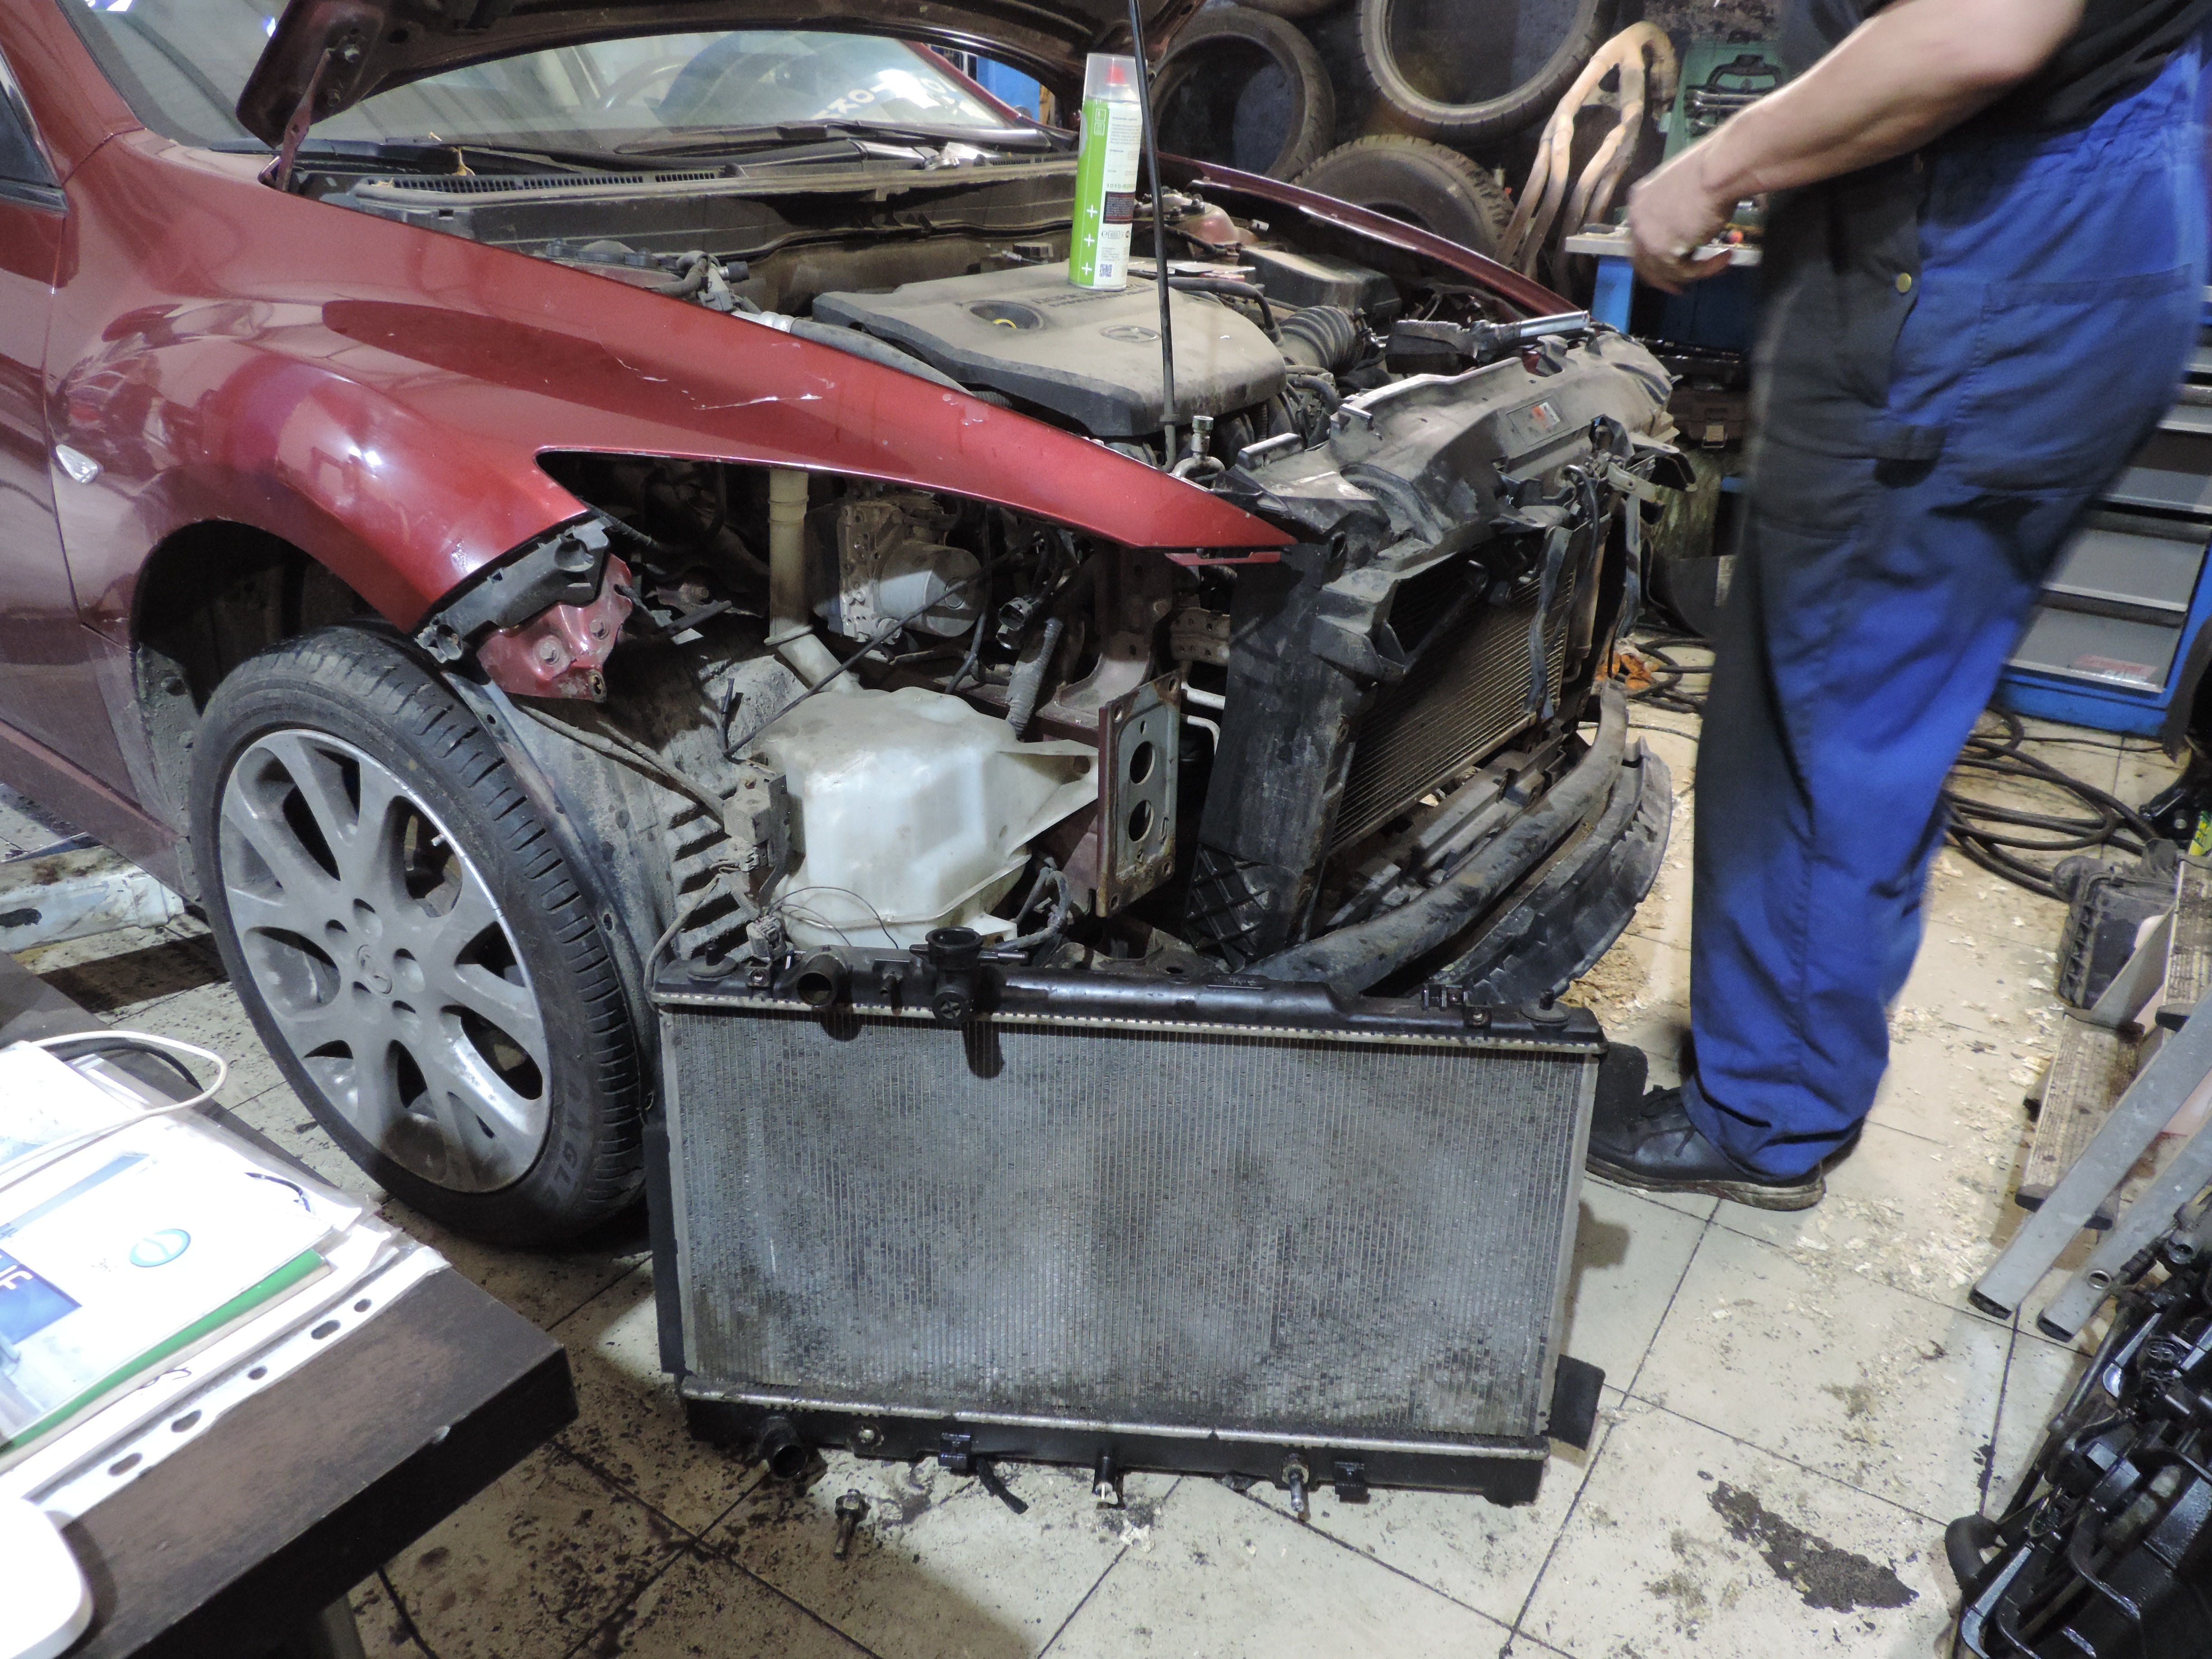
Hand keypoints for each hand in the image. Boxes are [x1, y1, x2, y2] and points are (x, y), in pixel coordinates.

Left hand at [1626, 149, 1734, 293]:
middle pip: (1644, 261)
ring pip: (1666, 270)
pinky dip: (1707, 270)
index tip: (1672, 263)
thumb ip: (1677, 212)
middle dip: (1664, 278)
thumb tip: (1687, 232)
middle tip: (1681, 287)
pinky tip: (1724, 259)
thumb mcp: (1685, 191)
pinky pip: (1685, 272)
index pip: (1641, 237)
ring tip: (1720, 263)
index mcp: (1640, 201)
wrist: (1720, 170)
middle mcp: (1637, 219)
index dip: (1655, 255)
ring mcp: (1646, 236)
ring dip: (1695, 272)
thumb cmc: (1712, 171)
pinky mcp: (1662, 251)